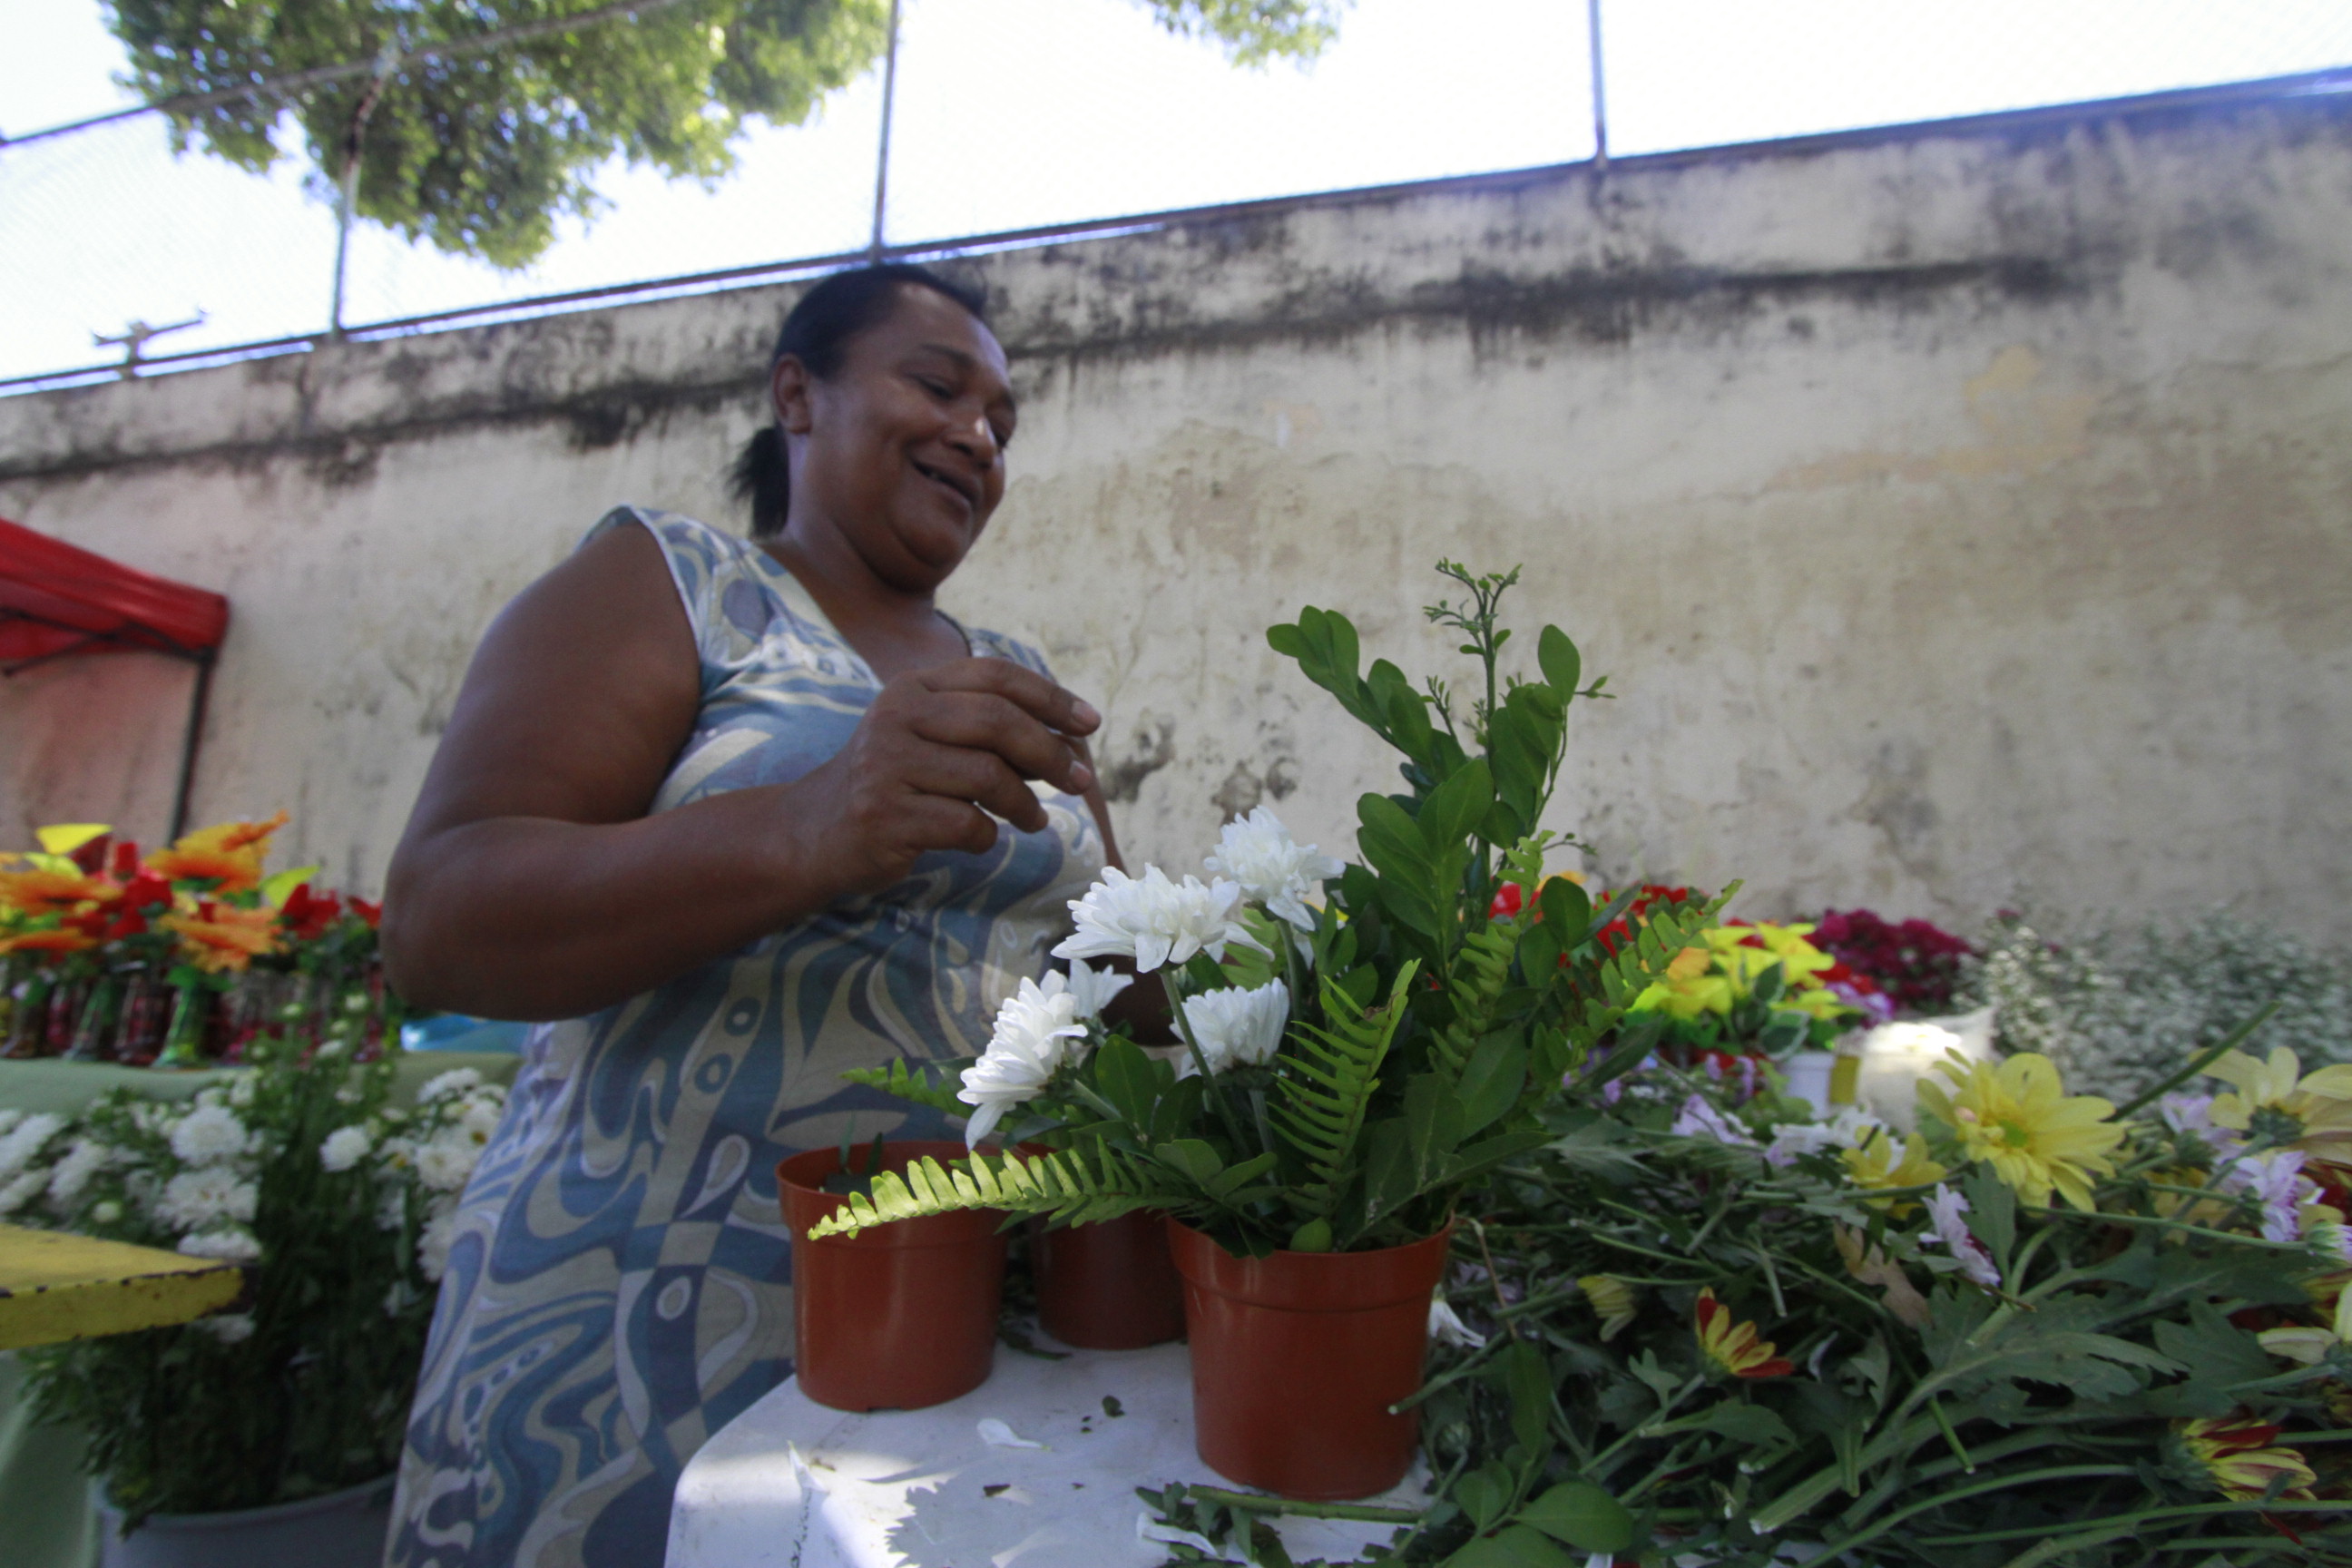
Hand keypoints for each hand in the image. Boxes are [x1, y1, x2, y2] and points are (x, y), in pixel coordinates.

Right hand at [790, 658, 1101, 896]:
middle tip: (1079, 782)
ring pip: (987, 776)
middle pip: (997, 722)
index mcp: (914, 688)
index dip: (1051, 697)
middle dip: (1050, 752)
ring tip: (1034, 820)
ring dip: (1025, 803)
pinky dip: (987, 835)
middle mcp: (896, 716)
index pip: (995, 676)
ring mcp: (886, 765)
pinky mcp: (884, 815)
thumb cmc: (893, 783)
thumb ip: (987, 730)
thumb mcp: (930, 738)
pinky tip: (981, 838)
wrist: (814, 833)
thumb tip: (1072, 740)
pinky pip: (965, 823)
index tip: (1090, 724)